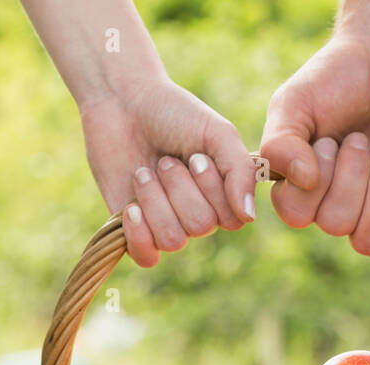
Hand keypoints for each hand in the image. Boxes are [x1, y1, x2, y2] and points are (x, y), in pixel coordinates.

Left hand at [80, 79, 255, 267]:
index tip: (196, 156)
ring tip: (143, 172)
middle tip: (165, 160)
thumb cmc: (174, 113)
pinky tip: (131, 208)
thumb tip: (249, 216)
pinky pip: (146, 257)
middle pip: (200, 226)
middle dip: (179, 187)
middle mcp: (197, 214)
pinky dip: (138, 236)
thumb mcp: (217, 133)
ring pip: (172, 240)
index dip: (212, 190)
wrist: (121, 102)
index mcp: (222, 195)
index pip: (232, 219)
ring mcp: (164, 224)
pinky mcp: (133, 230)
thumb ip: (241, 171)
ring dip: (155, 200)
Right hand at [260, 30, 369, 259]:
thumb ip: (280, 143)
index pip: (296, 214)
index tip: (327, 139)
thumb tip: (303, 181)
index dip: (314, 183)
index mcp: (301, 183)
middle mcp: (334, 202)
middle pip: (334, 224)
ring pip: (367, 241)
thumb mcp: (295, 102)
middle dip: (350, 177)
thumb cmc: (339, 77)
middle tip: (358, 137)